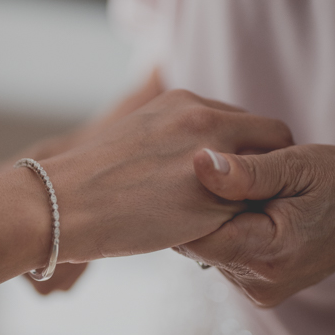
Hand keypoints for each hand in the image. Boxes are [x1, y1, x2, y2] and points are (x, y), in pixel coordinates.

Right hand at [41, 89, 293, 262]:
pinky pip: (250, 212)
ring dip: (257, 197)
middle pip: (272, 138)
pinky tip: (210, 235)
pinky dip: (239, 224)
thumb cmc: (91, 180)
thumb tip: (202, 159)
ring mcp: (214, 156)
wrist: (62, 204)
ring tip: (225, 219)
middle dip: (267, 167)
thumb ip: (178, 137)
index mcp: (184, 100)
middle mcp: (206, 118)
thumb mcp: (138, 134)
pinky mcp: (216, 197)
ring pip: (269, 176)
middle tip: (245, 199)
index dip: (246, 148)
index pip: (244, 120)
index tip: (235, 175)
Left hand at [177, 145, 334, 306]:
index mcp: (268, 255)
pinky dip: (229, 230)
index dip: (189, 201)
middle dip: (204, 208)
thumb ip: (245, 171)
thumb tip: (199, 163)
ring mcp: (258, 291)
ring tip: (248, 194)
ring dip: (218, 219)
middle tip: (229, 177)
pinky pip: (224, 254)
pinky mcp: (257, 288)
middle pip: (199, 243)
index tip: (200, 173)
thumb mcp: (297, 165)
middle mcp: (259, 283)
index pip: (194, 235)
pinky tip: (250, 210)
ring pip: (209, 248)